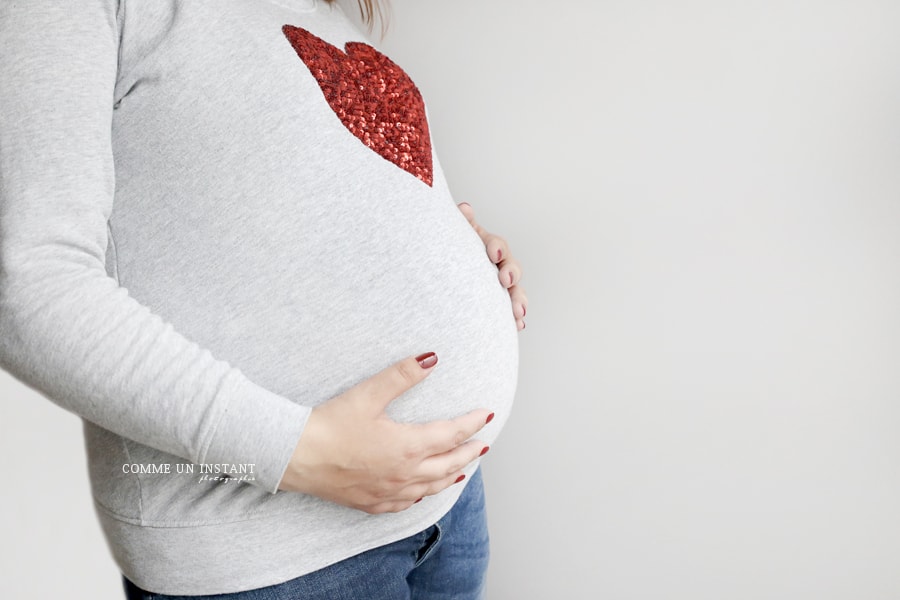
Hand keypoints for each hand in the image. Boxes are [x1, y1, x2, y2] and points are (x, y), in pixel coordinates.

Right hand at [278, 352, 492, 513]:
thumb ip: (402, 375)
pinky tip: (422, 491)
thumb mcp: (369, 394)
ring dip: (451, 476)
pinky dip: (423, 495)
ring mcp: (389, 492)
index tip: (486, 414)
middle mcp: (405, 474)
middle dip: (469, 453)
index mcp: (408, 447)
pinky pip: (407, 503)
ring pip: (432, 487)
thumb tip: (431, 358)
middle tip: (483, 444)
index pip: (452, 435)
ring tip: (463, 470)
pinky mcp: (371, 503)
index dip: (472, 424)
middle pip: (449, 465)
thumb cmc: (330, 425)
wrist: (296, 456)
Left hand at [458, 202, 527, 329]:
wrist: (445, 273)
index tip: (494, 254)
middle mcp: (499, 265)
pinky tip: (517, 326)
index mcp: (488, 246)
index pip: (497, 244)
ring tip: (518, 312)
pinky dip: (515, 319)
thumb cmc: (450, 250)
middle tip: (505, 280)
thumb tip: (465, 208)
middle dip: (511, 273)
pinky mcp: (500, 304)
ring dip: (519, 300)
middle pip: (511, 267)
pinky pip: (511, 311)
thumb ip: (461, 224)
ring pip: (515, 291)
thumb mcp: (454, 236)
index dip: (496, 247)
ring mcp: (501, 286)